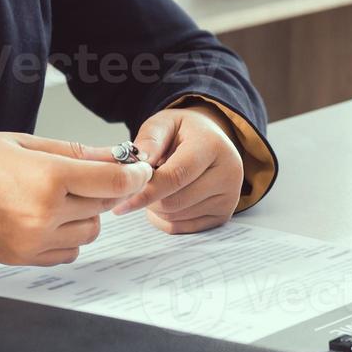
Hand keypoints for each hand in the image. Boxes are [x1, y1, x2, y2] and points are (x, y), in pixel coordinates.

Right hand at [0, 132, 153, 264]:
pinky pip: (69, 252)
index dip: (133, 173)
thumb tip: (116, 156)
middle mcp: (45, 213)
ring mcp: (35, 240)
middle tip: (84, 176)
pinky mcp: (25, 258)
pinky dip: (68, 237)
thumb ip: (77, 153)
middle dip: (103, 189)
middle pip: (105, 205)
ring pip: (91, 232)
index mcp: (47, 178)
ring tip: (58, 197)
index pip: (114, 181)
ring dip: (86, 215)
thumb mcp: (26, 143)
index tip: (138, 169)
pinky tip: (47, 219)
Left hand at [112, 104, 243, 233]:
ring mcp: (229, 197)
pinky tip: (164, 200)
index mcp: (213, 146)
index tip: (122, 200)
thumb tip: (138, 165)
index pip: (176, 176)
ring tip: (156, 187)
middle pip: (174, 202)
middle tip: (138, 186)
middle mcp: (228, 173)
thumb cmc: (184, 132)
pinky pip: (183, 228)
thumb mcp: (164, 123)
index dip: (146, 191)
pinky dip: (165, 219)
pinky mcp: (223, 214)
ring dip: (155, 208)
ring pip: (176, 217)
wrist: (211, 140)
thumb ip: (150, 140)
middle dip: (148, 198)